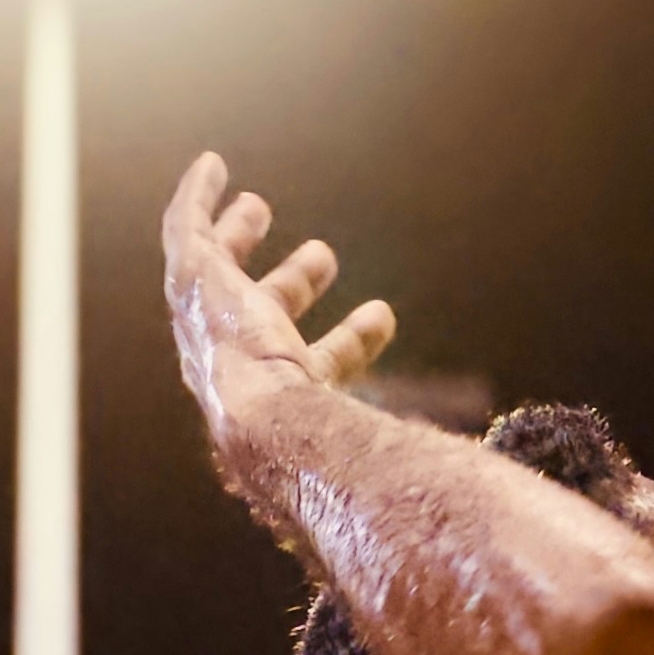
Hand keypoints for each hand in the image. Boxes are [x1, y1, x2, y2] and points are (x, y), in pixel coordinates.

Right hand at [161, 148, 399, 456]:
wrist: (263, 425)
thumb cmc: (316, 438)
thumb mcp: (376, 439)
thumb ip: (414, 445)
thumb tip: (468, 490)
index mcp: (287, 401)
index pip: (321, 364)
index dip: (348, 342)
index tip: (380, 316)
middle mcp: (243, 363)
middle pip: (268, 315)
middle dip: (291, 286)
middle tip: (321, 257)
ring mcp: (211, 322)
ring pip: (222, 270)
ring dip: (244, 240)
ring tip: (260, 206)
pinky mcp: (191, 281)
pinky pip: (184, 230)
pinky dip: (196, 196)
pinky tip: (211, 164)